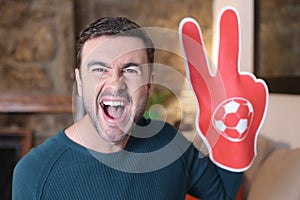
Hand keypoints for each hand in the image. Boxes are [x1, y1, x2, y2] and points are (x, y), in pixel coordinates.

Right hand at [179, 8, 267, 171]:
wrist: (233, 149)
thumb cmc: (215, 128)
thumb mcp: (205, 106)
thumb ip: (216, 83)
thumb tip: (243, 72)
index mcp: (208, 93)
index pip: (197, 63)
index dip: (192, 43)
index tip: (187, 22)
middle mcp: (228, 89)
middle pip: (228, 56)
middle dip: (229, 33)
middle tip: (228, 11)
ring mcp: (248, 89)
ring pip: (238, 75)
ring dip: (235, 87)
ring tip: (234, 107)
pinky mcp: (260, 88)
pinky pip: (250, 82)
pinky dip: (247, 91)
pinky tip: (245, 105)